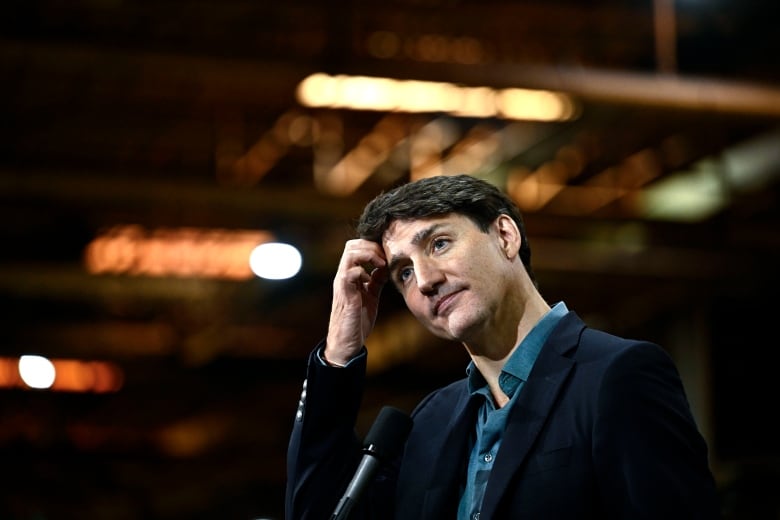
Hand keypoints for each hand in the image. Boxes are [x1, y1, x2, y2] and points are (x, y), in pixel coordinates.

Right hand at [324, 239, 388, 365]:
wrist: (347, 342)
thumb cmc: (357, 320)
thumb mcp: (371, 296)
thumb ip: (376, 281)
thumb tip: (385, 268)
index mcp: (350, 274)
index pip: (356, 247)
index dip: (373, 246)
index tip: (387, 255)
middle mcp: (344, 275)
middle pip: (351, 245)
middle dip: (371, 246)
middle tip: (385, 258)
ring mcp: (343, 283)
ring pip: (350, 254)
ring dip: (369, 254)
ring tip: (381, 264)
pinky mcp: (345, 294)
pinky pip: (350, 272)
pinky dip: (363, 271)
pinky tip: (371, 279)